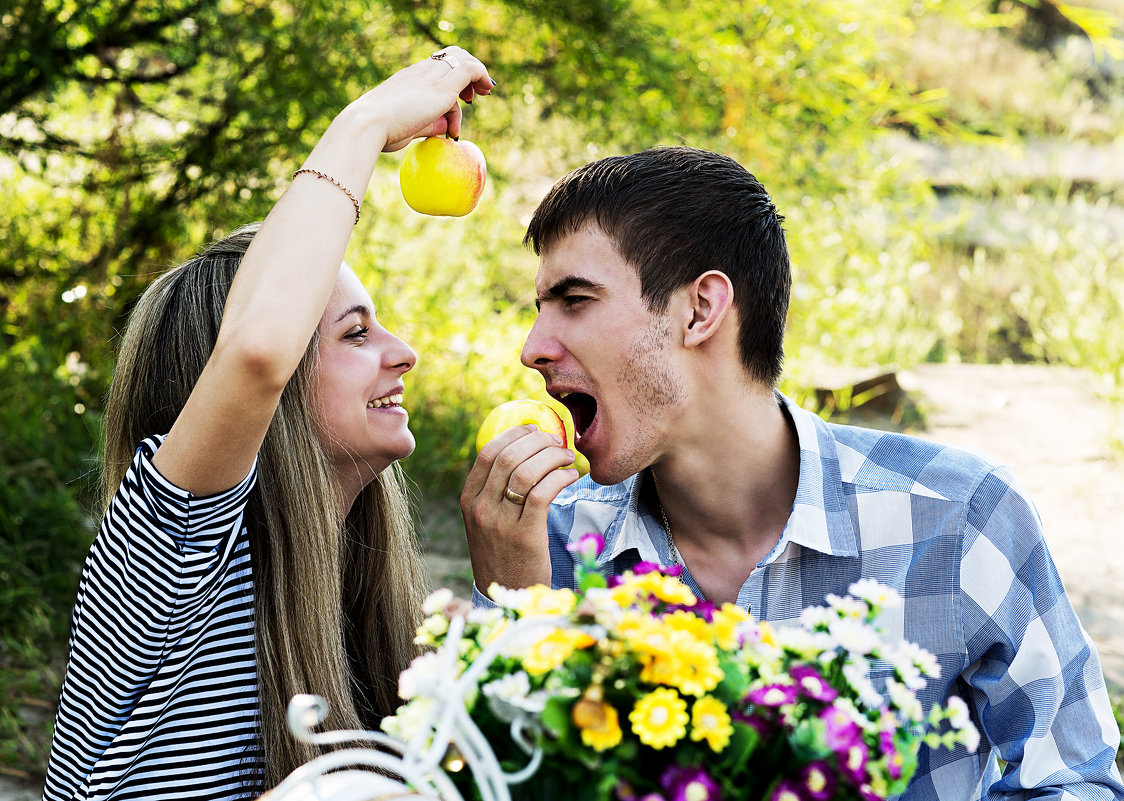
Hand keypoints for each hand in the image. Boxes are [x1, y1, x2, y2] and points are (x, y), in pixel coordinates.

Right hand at [350, 46, 494, 151]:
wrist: (367, 124)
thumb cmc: (380, 131)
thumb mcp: (408, 127)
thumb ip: (428, 124)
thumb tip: (446, 128)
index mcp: (408, 78)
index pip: (435, 65)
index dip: (452, 74)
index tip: (461, 96)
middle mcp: (420, 72)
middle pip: (451, 55)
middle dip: (467, 70)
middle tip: (474, 94)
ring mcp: (431, 77)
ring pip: (462, 58)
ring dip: (477, 73)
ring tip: (485, 92)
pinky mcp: (442, 88)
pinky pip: (469, 69)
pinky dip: (482, 75)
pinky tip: (487, 87)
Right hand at [460, 425, 579, 595]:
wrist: (506, 594)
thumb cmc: (504, 551)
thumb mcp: (487, 520)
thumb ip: (496, 491)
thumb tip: (525, 451)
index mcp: (469, 500)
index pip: (487, 453)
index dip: (513, 434)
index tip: (534, 429)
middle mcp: (481, 509)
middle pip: (509, 457)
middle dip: (538, 441)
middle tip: (557, 442)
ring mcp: (501, 523)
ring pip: (527, 472)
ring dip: (553, 457)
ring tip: (567, 458)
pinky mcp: (525, 536)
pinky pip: (544, 493)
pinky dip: (561, 478)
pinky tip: (572, 477)